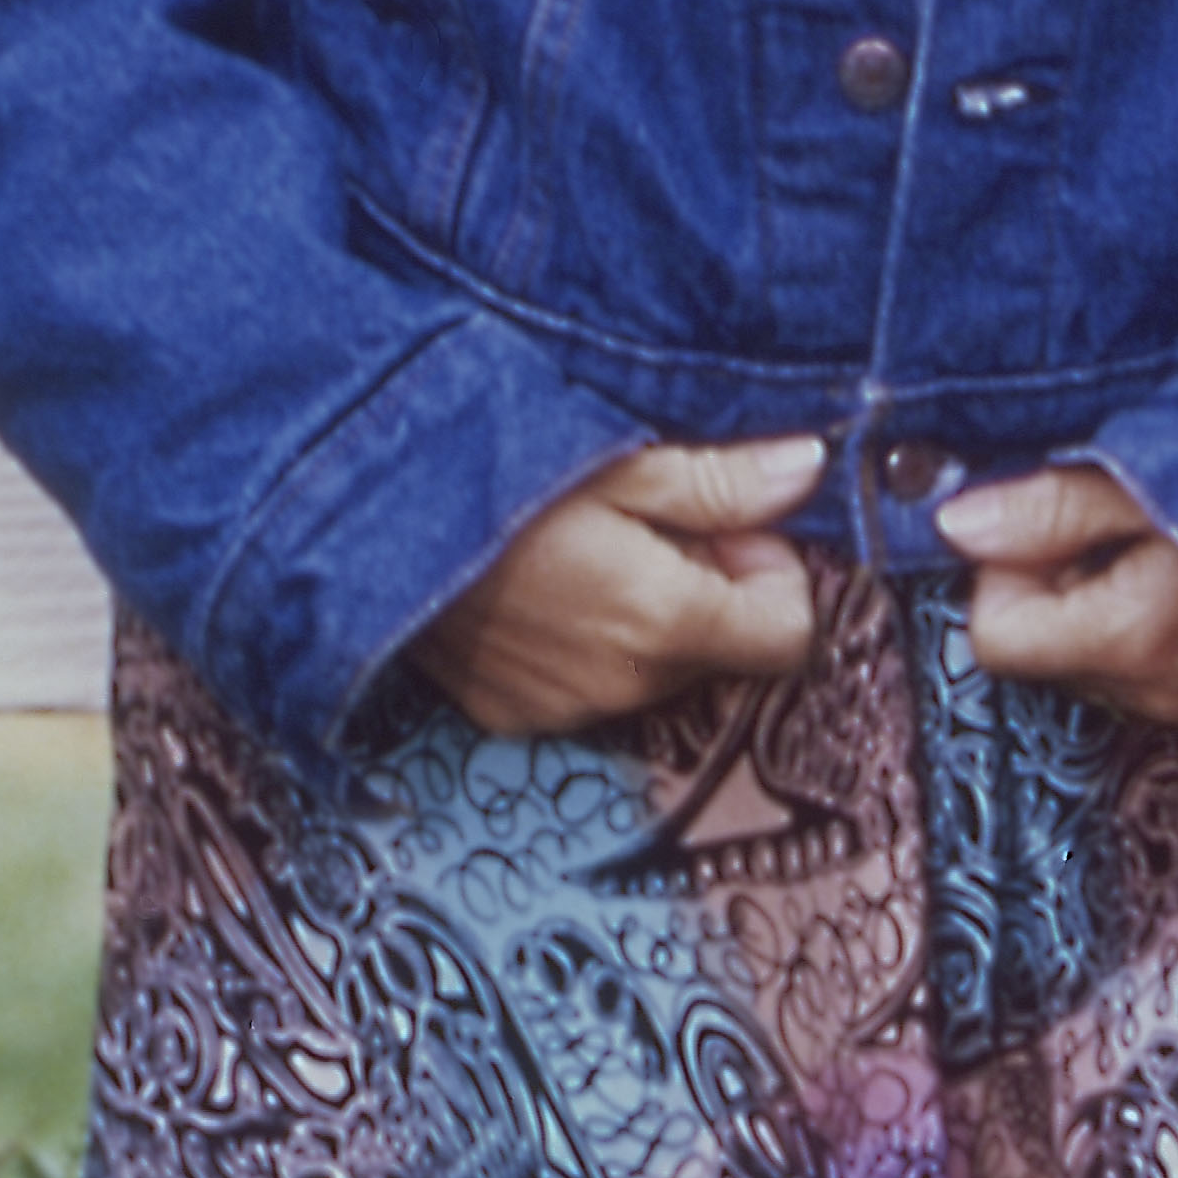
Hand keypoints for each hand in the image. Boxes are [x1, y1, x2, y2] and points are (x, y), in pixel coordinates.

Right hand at [413, 434, 827, 735]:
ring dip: (651, 615)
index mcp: (663, 619)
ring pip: (658, 669)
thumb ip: (723, 481)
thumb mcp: (620, 460)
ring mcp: (565, 711)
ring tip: (586, 547)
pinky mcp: (514, 716)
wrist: (366, 530)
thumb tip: (812, 470)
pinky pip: (593, 686)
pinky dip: (592, 642)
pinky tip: (544, 588)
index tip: (731, 526)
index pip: (788, 635)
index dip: (774, 573)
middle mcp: (625, 686)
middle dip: (710, 586)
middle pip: (721, 649)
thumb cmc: (498, 477)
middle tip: (648, 520)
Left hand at [936, 462, 1177, 733]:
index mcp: (1129, 637)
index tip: (1053, 515)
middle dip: (1062, 583)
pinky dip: (1161, 627)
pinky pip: (1158, 675)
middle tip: (1130, 519)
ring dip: (1113, 603)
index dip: (1007, 566)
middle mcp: (1159, 696)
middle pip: (1047, 649)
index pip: (996, 636)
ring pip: (1101, 662)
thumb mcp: (1156, 470)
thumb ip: (1050, 507)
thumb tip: (952, 525)